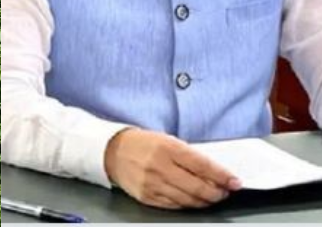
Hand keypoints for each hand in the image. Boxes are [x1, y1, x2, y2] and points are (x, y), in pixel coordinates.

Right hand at [104, 128, 240, 209]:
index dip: (222, 176)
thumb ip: (190, 156)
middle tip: (225, 191)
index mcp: (167, 148)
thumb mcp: (167, 140)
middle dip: (217, 192)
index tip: (235, 182)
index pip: (203, 165)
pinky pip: (174, 205)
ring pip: (188, 200)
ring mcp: (152, 183)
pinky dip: (187, 204)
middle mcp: (159, 166)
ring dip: (205, 200)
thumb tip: (215, 173)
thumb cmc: (143, 144)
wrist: (111, 151)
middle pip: (198, 187)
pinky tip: (192, 199)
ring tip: (211, 196)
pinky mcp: (146, 197)